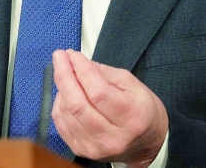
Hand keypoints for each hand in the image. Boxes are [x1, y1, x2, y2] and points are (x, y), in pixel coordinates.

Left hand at [51, 49, 167, 167]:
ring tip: (66, 73)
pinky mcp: (81, 151)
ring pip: (66, 113)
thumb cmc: (141, 110)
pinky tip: (65, 92)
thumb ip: (105, 73)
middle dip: (64, 76)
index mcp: (131, 117)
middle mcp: (112, 137)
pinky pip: (60, 124)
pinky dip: (59, 104)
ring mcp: (95, 147)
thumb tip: (79, 62)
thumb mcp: (133, 84)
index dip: (82, 70)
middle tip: (60, 56)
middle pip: (78, 105)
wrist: (146, 144)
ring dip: (61, 88)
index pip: (98, 92)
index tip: (73, 54)